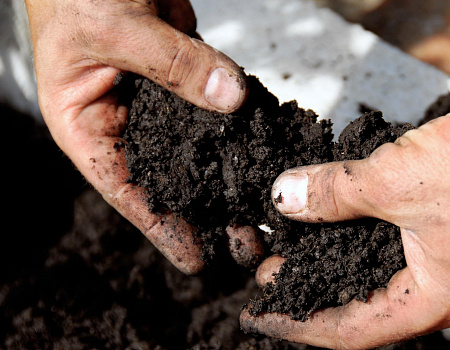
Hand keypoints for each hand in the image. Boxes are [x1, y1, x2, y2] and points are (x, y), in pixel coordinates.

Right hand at [25, 0, 251, 273]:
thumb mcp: (114, 29)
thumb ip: (172, 64)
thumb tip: (230, 98)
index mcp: (88, 125)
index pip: (125, 190)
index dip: (161, 228)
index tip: (196, 260)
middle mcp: (124, 122)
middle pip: (168, 179)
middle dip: (205, 213)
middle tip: (245, 243)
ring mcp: (158, 102)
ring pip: (196, 149)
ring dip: (227, 178)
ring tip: (260, 212)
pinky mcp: (185, 78)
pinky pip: (215, 108)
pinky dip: (237, 130)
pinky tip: (261, 153)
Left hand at [241, 115, 449, 348]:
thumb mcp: (403, 180)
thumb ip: (338, 193)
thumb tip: (282, 197)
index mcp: (431, 298)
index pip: (349, 330)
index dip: (297, 324)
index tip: (257, 316)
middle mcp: (431, 281)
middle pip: (351, 296)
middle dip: (304, 283)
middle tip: (264, 269)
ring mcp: (432, 249)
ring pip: (362, 261)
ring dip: (321, 249)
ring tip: (284, 240)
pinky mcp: (429, 217)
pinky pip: (376, 227)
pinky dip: (345, 219)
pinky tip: (322, 206)